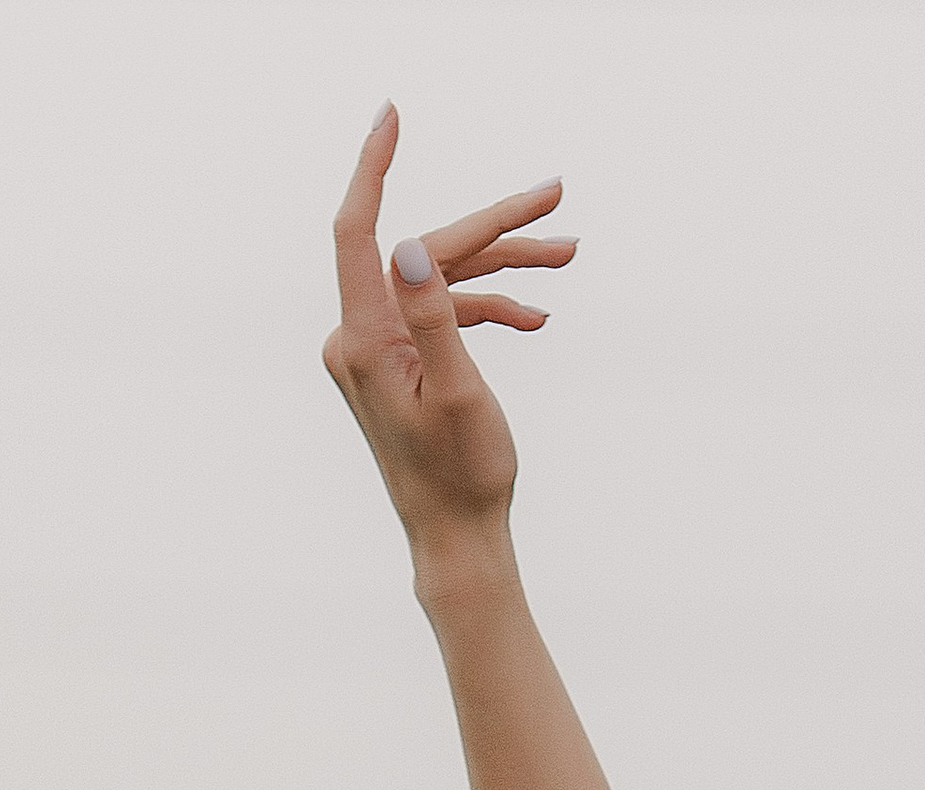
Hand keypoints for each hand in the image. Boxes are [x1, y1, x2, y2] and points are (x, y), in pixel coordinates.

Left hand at [323, 103, 575, 574]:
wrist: (459, 540)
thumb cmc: (462, 479)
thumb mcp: (457, 396)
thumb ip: (433, 319)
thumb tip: (409, 248)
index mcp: (364, 341)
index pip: (359, 231)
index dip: (374, 167)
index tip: (392, 115)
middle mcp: (361, 338)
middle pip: (425, 253)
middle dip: (494, 229)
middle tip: (555, 202)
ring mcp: (380, 350)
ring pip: (442, 280)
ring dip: (504, 268)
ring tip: (564, 258)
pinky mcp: (402, 363)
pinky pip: (444, 314)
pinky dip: (488, 308)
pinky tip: (534, 315)